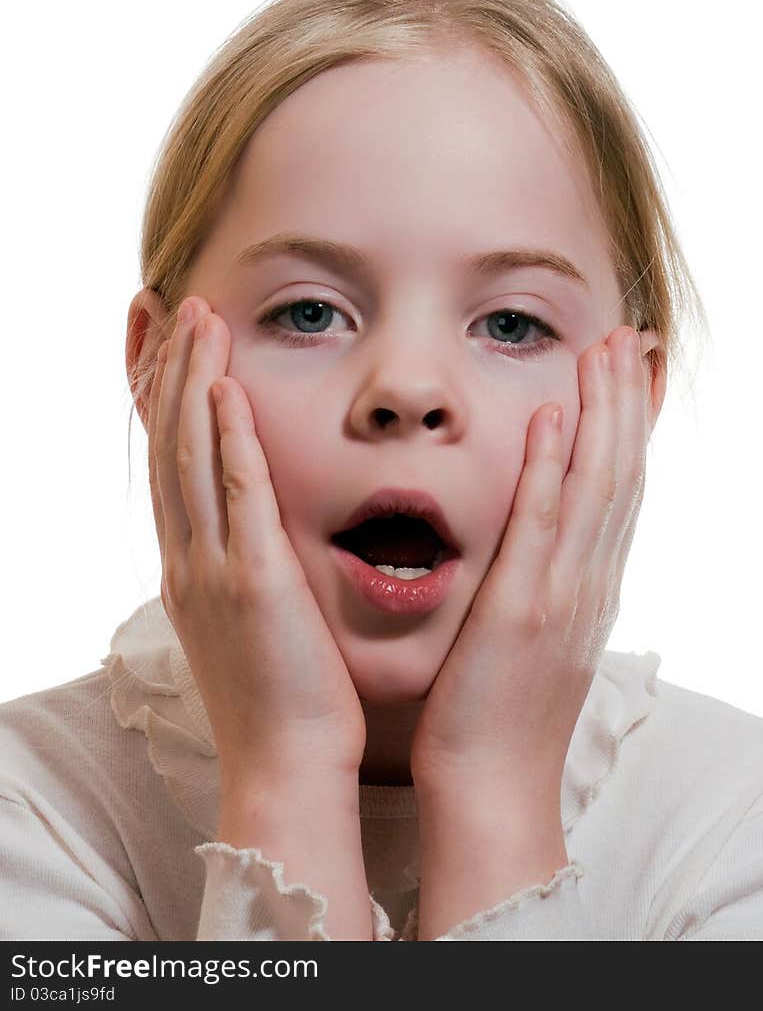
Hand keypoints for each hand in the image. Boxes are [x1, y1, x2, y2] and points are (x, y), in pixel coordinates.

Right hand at [149, 295, 366, 791]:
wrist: (289, 766)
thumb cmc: (287, 696)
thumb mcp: (253, 620)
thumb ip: (247, 566)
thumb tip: (256, 530)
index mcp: (190, 568)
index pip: (168, 463)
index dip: (164, 398)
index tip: (168, 342)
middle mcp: (188, 560)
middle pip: (168, 443)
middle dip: (168, 369)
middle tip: (175, 305)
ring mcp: (213, 569)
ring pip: (190, 455)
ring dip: (191, 381)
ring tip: (199, 319)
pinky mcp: (252, 581)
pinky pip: (234, 494)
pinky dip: (225, 438)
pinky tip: (224, 389)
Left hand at [409, 325, 651, 805]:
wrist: (492, 790)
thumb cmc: (498, 718)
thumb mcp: (535, 639)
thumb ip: (547, 583)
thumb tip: (547, 547)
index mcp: (591, 586)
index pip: (621, 488)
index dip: (631, 425)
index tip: (633, 371)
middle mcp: (590, 581)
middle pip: (621, 472)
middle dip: (627, 400)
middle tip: (630, 336)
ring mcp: (563, 593)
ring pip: (597, 484)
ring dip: (603, 412)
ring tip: (606, 350)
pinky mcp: (523, 607)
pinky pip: (542, 523)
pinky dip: (553, 466)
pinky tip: (551, 416)